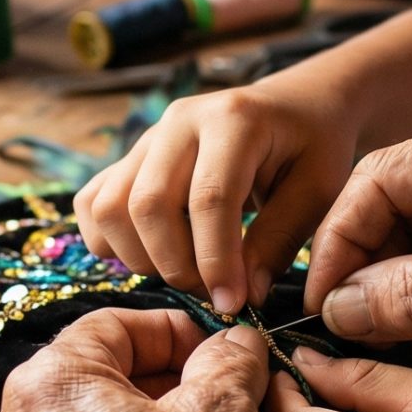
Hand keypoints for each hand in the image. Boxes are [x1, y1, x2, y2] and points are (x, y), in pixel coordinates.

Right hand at [75, 80, 363, 316]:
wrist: (295, 106)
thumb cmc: (313, 147)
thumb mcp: (316, 191)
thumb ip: (278, 242)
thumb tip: (239, 298)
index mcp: (234, 119)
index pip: (209, 198)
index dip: (216, 260)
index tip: (232, 304)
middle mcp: (180, 120)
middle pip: (148, 204)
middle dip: (176, 265)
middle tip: (212, 292)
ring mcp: (149, 136)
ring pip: (112, 206)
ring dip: (141, 257)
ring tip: (186, 272)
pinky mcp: (131, 156)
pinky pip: (94, 202)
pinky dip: (110, 240)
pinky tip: (152, 254)